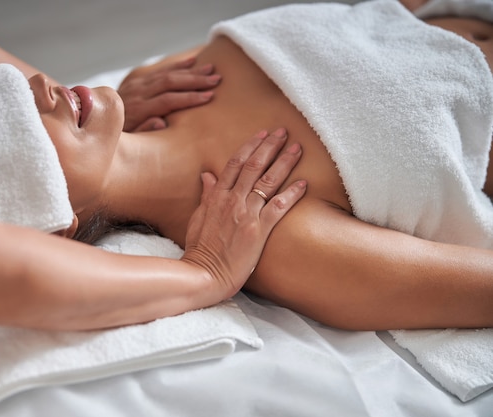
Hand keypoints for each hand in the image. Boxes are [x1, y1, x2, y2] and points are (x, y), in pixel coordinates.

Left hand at [117, 56, 220, 131]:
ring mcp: (137, 85)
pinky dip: (177, 66)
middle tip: (217, 79)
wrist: (94, 120)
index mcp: (137, 110)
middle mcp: (138, 94)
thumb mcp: (126, 141)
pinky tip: (192, 62)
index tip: (209, 96)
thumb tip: (161, 123)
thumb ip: (144, 131)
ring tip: (211, 69)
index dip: (189, 98)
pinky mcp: (136, 81)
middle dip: (195, 80)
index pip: (167, 101)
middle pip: (170, 83)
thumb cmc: (115, 136)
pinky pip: (159, 71)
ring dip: (190, 71)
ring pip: (167, 74)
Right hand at [182, 128, 305, 298]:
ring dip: (284, 162)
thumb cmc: (199, 251)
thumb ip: (206, 196)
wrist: (203, 275)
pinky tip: (304, 184)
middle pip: (254, 166)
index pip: (235, 163)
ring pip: (268, 181)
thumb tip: (207, 175)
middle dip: (270, 146)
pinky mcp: (258, 231)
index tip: (262, 134)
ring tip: (297, 148)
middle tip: (284, 132)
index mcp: (216, 197)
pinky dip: (292, 194)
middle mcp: (232, 201)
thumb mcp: (197, 219)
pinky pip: (278, 207)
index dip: (250, 146)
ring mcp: (246, 215)